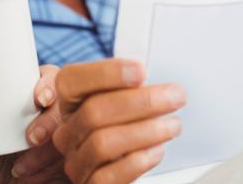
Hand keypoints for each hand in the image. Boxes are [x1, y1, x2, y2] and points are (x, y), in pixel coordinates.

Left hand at [0, 65, 69, 183]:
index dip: (48, 84)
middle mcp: (54, 114)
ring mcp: (66, 136)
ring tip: (21, 168)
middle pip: (66, 104)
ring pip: (68, 134)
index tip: (38, 97)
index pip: (50, 78)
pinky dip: (48, 170)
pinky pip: (70, 159)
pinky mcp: (71, 158)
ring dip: (45, 153)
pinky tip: (31, 176)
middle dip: (50, 121)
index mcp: (32, 100)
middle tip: (31, 138)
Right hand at [52, 59, 185, 183]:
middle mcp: (67, 132)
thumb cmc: (124, 130)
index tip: (141, 70)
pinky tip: (157, 151)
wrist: (121, 170)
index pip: (72, 81)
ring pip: (101, 143)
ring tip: (172, 125)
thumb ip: (127, 89)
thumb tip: (147, 74)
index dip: (105, 73)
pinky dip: (137, 161)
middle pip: (93, 111)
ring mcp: (76, 161)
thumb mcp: (120, 105)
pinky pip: (109, 176)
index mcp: (70, 104)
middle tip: (174, 97)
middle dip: (140, 102)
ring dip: (144, 131)